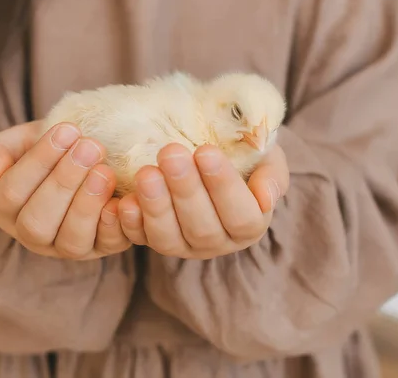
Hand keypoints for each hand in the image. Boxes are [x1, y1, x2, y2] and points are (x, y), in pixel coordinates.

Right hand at [0, 121, 130, 259]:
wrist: (91, 154)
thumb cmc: (53, 147)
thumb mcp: (20, 141)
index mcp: (6, 209)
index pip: (11, 192)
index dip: (38, 161)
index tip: (67, 129)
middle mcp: (33, 235)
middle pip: (38, 221)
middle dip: (64, 182)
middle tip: (90, 147)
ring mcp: (68, 246)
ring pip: (71, 240)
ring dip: (87, 205)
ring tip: (105, 171)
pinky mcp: (103, 248)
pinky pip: (107, 245)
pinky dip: (114, 226)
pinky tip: (121, 201)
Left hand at [118, 143, 288, 258]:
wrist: (212, 156)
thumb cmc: (243, 156)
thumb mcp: (268, 159)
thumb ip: (272, 176)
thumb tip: (265, 198)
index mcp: (250, 225)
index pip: (241, 216)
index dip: (223, 186)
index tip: (205, 152)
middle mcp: (218, 242)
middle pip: (202, 227)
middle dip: (185, 189)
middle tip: (171, 153)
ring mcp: (184, 246)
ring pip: (169, 238)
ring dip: (156, 206)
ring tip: (146, 173)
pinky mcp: (153, 240)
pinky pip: (140, 239)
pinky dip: (132, 223)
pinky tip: (126, 201)